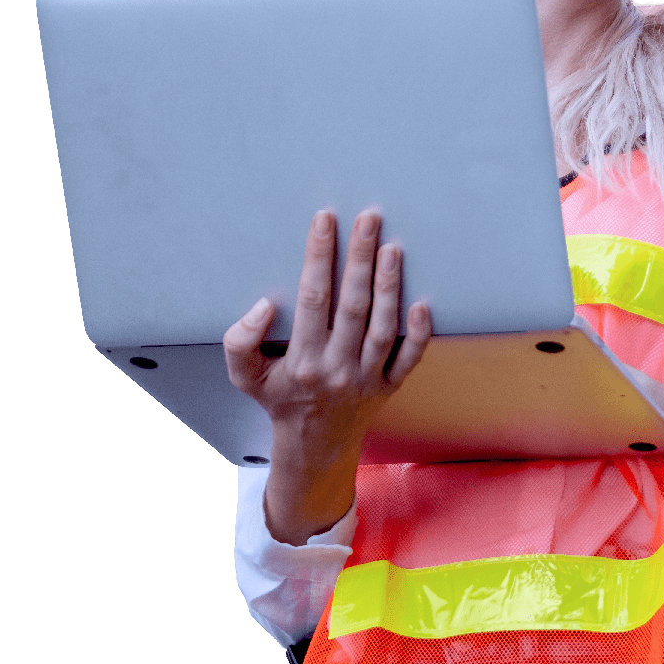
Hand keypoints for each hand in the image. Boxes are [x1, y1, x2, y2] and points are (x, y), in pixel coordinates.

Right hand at [223, 208, 431, 544]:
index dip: (318, 256)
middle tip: (369, 218)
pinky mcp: (389, 385)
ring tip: (393, 247)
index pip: (313, 298)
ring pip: (382, 327)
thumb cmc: (281, 398)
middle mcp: (337, 367)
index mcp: (302, 360)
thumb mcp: (246, 376)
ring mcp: (367, 378)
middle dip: (360, 258)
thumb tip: (263, 305)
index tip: (324, 220)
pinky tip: (423, 303)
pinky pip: (409, 359)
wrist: (313, 445)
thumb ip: (240, 342)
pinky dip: (418, 334)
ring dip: (389, 286)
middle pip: (353, 305)